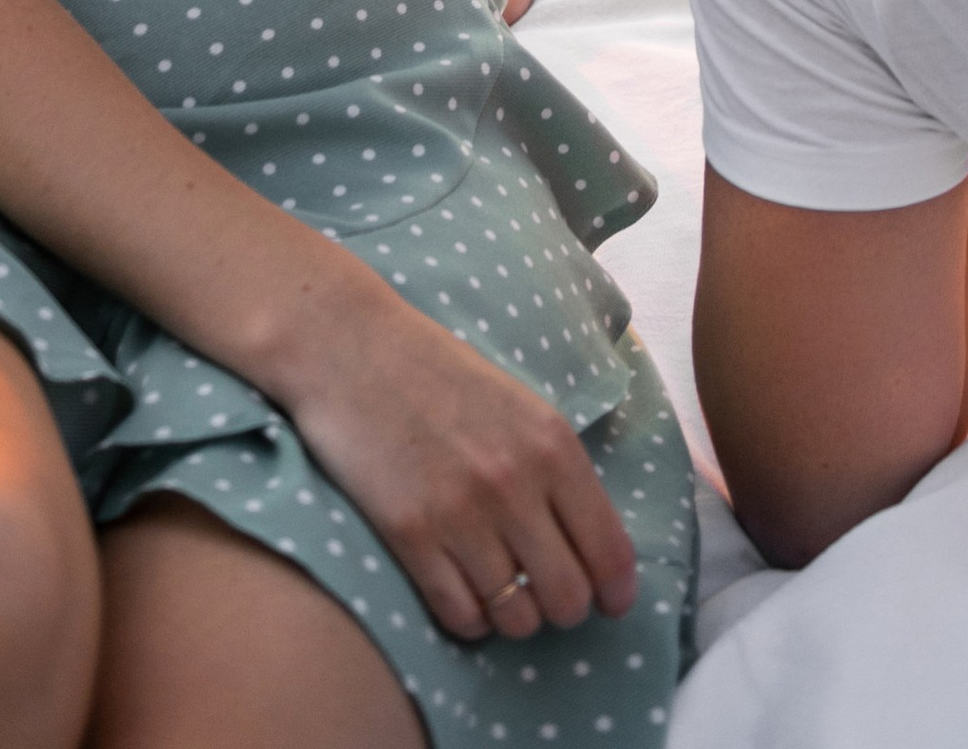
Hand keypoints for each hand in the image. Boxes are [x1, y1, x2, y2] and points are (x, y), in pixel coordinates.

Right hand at [274, 259, 638, 645]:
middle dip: (564, 608)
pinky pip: (462, 618)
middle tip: (544, 593)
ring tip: (500, 590)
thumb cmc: (439, 373)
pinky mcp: (410, 536)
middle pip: (568, 598)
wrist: (351, 347)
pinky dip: (469, 619)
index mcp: (553, 444)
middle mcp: (515, 483)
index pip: (609, 549)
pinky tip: (462, 591)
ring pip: (516, 618)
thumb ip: (558, 470)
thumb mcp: (520, 406)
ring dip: (513, 615)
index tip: (610, 603)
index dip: (615, 590)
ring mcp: (461, 513)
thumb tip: (592, 547)